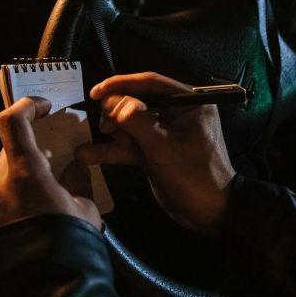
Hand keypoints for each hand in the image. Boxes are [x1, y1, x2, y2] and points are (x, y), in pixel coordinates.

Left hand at [0, 97, 101, 231]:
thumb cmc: (70, 242)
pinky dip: (20, 200)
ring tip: (52, 191)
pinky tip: (40, 216)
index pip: (12, 121)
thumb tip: (75, 168)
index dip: (26, 106)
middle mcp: (0, 186)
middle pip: (9, 150)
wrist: (45, 289)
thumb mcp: (84, 208)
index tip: (44, 107)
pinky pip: (4, 203)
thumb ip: (77, 181)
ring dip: (25, 175)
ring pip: (6, 177)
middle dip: (31, 148)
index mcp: (25, 172)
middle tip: (56, 156)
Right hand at [75, 72, 235, 233]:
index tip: (96, 91)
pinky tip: (86, 154)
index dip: (121, 84)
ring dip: (113, 133)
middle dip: (116, 115)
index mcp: (187, 103)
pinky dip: (110, 150)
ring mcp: (162, 133)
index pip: (150, 83)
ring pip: (129, 124)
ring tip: (101, 144)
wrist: (209, 213)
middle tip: (106, 128)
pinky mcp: (153, 152)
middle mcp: (175, 113)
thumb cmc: (194, 175)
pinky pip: (128, 145)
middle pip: (136, 102)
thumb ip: (136, 120)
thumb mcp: (164, 147)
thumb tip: (110, 99)